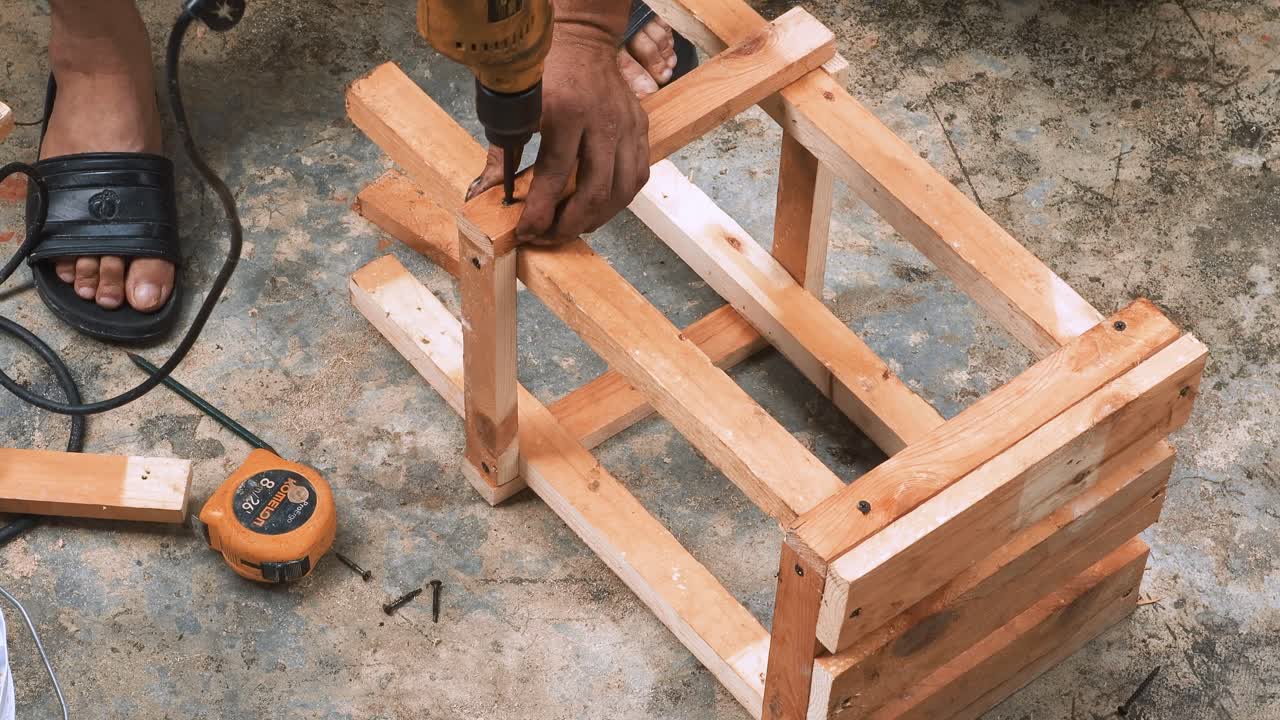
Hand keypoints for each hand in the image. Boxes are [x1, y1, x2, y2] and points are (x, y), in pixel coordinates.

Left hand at [467, 21, 649, 244]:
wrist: (583, 40)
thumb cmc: (546, 71)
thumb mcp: (517, 107)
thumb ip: (504, 152)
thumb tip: (487, 192)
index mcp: (567, 113)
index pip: (555, 176)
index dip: (539, 212)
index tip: (526, 232)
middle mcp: (602, 121)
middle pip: (595, 191)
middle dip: (569, 225)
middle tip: (549, 237)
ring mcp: (627, 125)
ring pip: (622, 190)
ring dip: (597, 218)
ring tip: (573, 226)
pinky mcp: (641, 127)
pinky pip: (637, 175)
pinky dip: (619, 199)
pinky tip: (599, 206)